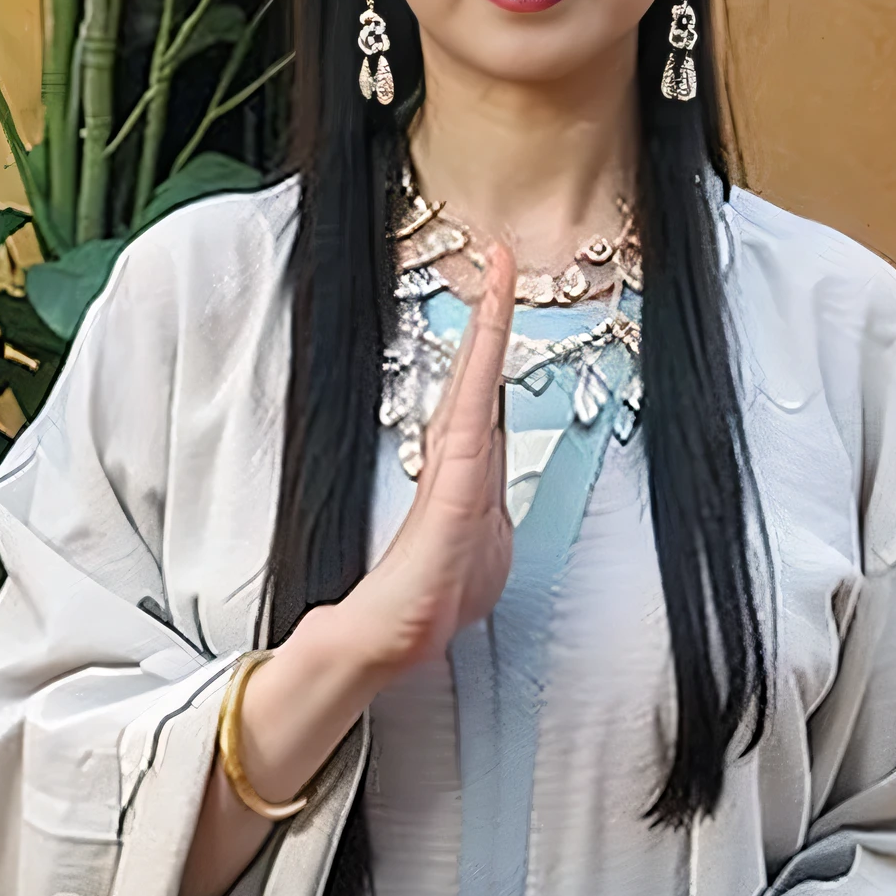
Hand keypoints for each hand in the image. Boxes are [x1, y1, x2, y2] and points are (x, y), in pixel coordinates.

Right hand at [344, 239, 515, 672]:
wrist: (391, 638)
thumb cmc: (430, 603)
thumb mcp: (481, 550)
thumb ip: (487, 511)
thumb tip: (490, 489)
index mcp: (466, 474)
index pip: (483, 398)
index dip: (494, 346)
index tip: (503, 297)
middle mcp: (456, 460)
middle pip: (478, 374)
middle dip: (492, 316)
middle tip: (501, 257)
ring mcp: (452, 469)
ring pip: (474, 382)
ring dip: (490, 328)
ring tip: (499, 273)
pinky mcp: (453, 488)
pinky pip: (471, 415)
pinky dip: (481, 370)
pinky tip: (488, 335)